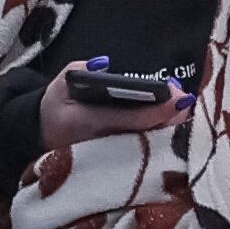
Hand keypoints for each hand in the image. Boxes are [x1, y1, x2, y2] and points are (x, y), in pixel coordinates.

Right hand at [35, 69, 185, 162]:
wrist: (44, 138)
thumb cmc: (55, 109)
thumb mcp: (59, 86)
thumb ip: (79, 71)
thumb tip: (104, 65)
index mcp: (88, 124)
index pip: (131, 119)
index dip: (157, 109)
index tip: (176, 95)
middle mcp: (105, 146)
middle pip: (148, 134)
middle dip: (170, 117)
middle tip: (186, 99)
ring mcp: (115, 159)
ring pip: (151, 145)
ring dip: (170, 126)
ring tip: (183, 105)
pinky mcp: (121, 163)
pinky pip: (148, 149)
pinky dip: (163, 134)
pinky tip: (174, 119)